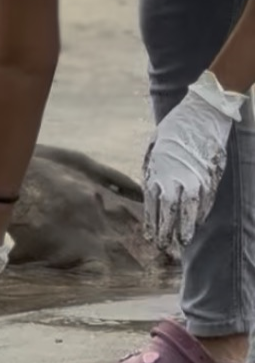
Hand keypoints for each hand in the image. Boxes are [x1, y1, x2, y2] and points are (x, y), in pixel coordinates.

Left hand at [143, 70, 246, 254]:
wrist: (203, 114)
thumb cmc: (173, 129)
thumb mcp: (153, 148)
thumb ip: (152, 170)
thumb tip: (151, 189)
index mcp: (158, 171)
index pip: (153, 205)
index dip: (152, 223)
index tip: (150, 237)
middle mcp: (176, 178)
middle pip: (170, 213)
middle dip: (167, 233)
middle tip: (164, 249)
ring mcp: (196, 179)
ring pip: (190, 212)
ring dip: (185, 229)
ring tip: (181, 244)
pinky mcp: (212, 178)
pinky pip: (206, 202)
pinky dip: (201, 215)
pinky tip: (196, 224)